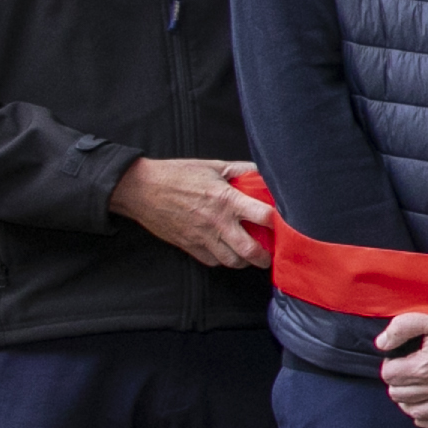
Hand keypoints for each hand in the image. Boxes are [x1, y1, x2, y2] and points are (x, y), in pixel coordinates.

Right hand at [114, 157, 272, 269]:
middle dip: (265, 257)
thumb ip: (240, 170)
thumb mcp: (213, 166)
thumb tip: (261, 172)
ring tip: (250, 254)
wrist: (142, 189)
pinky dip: (223, 260)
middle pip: (250, 251)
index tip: (285, 224)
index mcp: (227, 200)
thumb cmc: (177, 175)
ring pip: (232, 261)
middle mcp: (217, 222)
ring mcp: (202, 237)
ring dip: (244, 261)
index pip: (264, 216)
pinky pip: (212, 262)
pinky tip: (227, 252)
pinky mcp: (189, 246)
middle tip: (271, 254)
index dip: (279, 222)